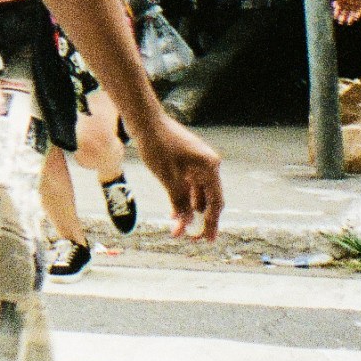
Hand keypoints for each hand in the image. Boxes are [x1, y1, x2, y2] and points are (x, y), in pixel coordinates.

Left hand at [131, 115, 223, 240]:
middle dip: (200, 220)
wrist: (145, 120)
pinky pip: (188, 186)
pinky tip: (174, 213)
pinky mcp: (186, 163)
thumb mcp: (168, 178)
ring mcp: (197, 163)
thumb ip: (179, 202)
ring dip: (189, 210)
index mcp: (210, 167)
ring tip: (179, 229)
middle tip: (194, 239)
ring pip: (197, 194)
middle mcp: (207, 165)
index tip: (208, 240)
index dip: (213, 223)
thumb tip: (185, 226)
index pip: (216, 201)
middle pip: (208, 199)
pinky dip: (182, 199)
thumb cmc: (158, 146)